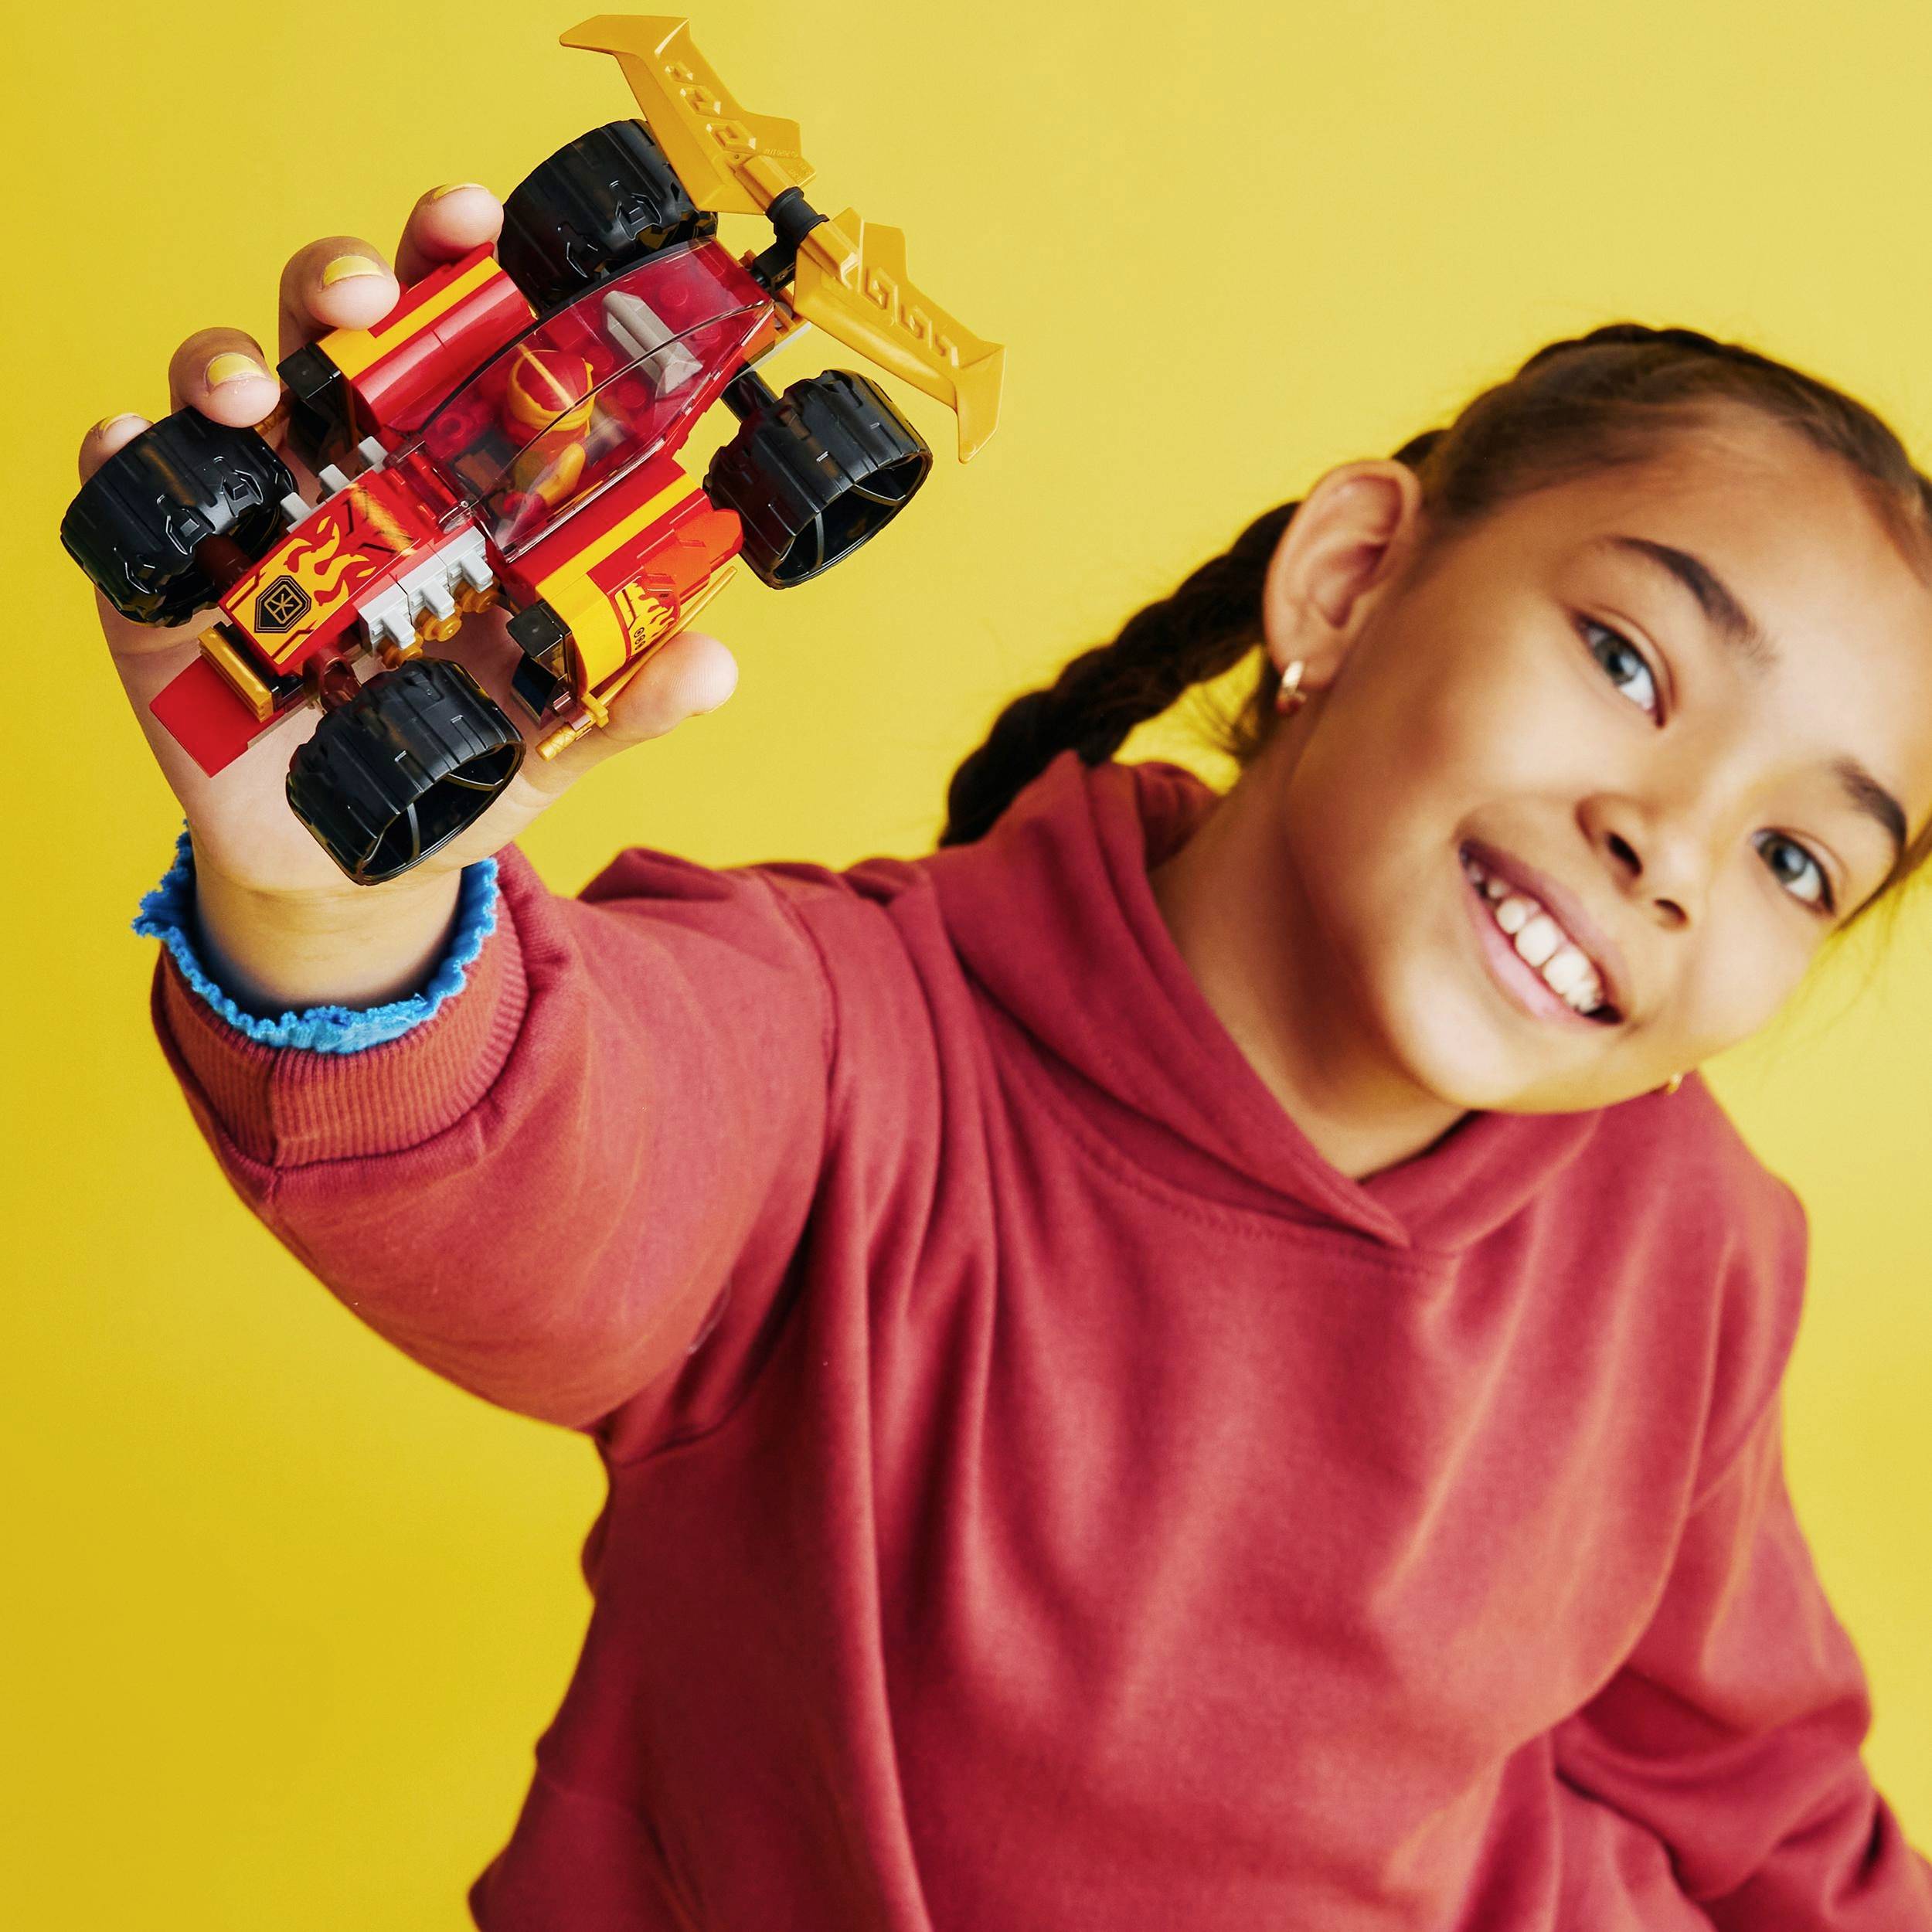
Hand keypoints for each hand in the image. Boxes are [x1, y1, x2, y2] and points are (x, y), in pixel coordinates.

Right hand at [78, 183, 738, 907]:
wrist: (350, 868)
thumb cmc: (458, 774)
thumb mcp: (552, 738)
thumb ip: (627, 700)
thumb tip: (713, 663)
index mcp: (451, 485)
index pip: (456, 348)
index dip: (462, 272)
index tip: (480, 225)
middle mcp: (349, 475)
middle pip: (336, 338)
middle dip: (344, 285)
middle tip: (366, 296)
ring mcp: (253, 520)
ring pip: (226, 393)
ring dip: (229, 365)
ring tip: (250, 396)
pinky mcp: (167, 582)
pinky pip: (129, 498)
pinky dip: (125, 462)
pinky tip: (134, 445)